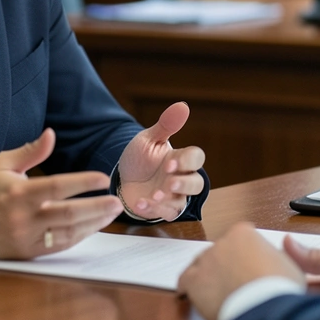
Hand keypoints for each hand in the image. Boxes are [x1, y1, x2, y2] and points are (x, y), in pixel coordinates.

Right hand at [0, 128, 122, 257]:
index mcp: (19, 192)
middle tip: (117, 202)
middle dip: (97, 208)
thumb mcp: (3, 163)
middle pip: (68, 214)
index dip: (83, 183)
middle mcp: (22, 217)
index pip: (58, 187)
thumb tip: (51, 133)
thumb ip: (31, 151)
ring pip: (66, 233)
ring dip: (93, 224)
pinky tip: (91, 227)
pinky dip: (77, 237)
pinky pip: (57, 247)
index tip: (103, 179)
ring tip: (110, 214)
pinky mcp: (24, 252)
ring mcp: (24, 237)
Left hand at [117, 102, 205, 220]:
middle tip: (168, 183)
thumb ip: (166, 125)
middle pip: (197, 184)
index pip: (196, 158)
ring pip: (184, 202)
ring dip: (169, 200)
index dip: (186, 161)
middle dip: (184, 184)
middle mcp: (180, 178)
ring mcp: (173, 195)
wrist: (122, 177)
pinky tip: (140, 201)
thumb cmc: (140, 157)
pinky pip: (167, 214)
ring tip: (153, 195)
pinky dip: (155, 209)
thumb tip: (182, 106)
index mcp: (179, 158)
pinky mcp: (162, 209)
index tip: (169, 162)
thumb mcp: (149, 139)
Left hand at [178, 222, 303, 319]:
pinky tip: (194, 293)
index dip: (244, 254)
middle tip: (235, 281)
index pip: (239, 238)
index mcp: (243, 233)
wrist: (264, 306)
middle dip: (226, 264)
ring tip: (219, 290)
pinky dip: (189, 286)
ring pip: (201, 263)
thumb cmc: (278, 288)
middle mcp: (222, 242)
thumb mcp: (288, 263)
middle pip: (220, 250)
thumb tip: (272, 257)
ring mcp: (206, 260)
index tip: (248, 265)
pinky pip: (185, 280)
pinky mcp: (194, 280)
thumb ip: (275, 254)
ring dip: (209, 274)